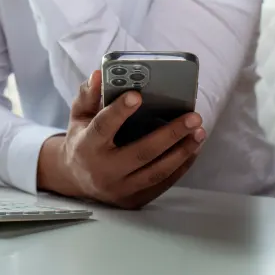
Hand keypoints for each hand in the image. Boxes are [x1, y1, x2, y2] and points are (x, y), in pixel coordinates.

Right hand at [37, 71, 205, 208]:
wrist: (75, 180)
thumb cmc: (82, 140)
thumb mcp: (79, 116)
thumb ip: (88, 95)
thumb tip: (99, 74)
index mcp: (87, 146)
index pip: (103, 127)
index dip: (120, 111)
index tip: (138, 94)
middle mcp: (103, 171)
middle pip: (141, 153)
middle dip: (170, 134)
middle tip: (193, 117)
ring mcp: (119, 189)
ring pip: (156, 171)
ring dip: (182, 152)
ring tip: (199, 132)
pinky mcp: (132, 200)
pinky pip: (161, 184)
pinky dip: (180, 167)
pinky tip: (193, 150)